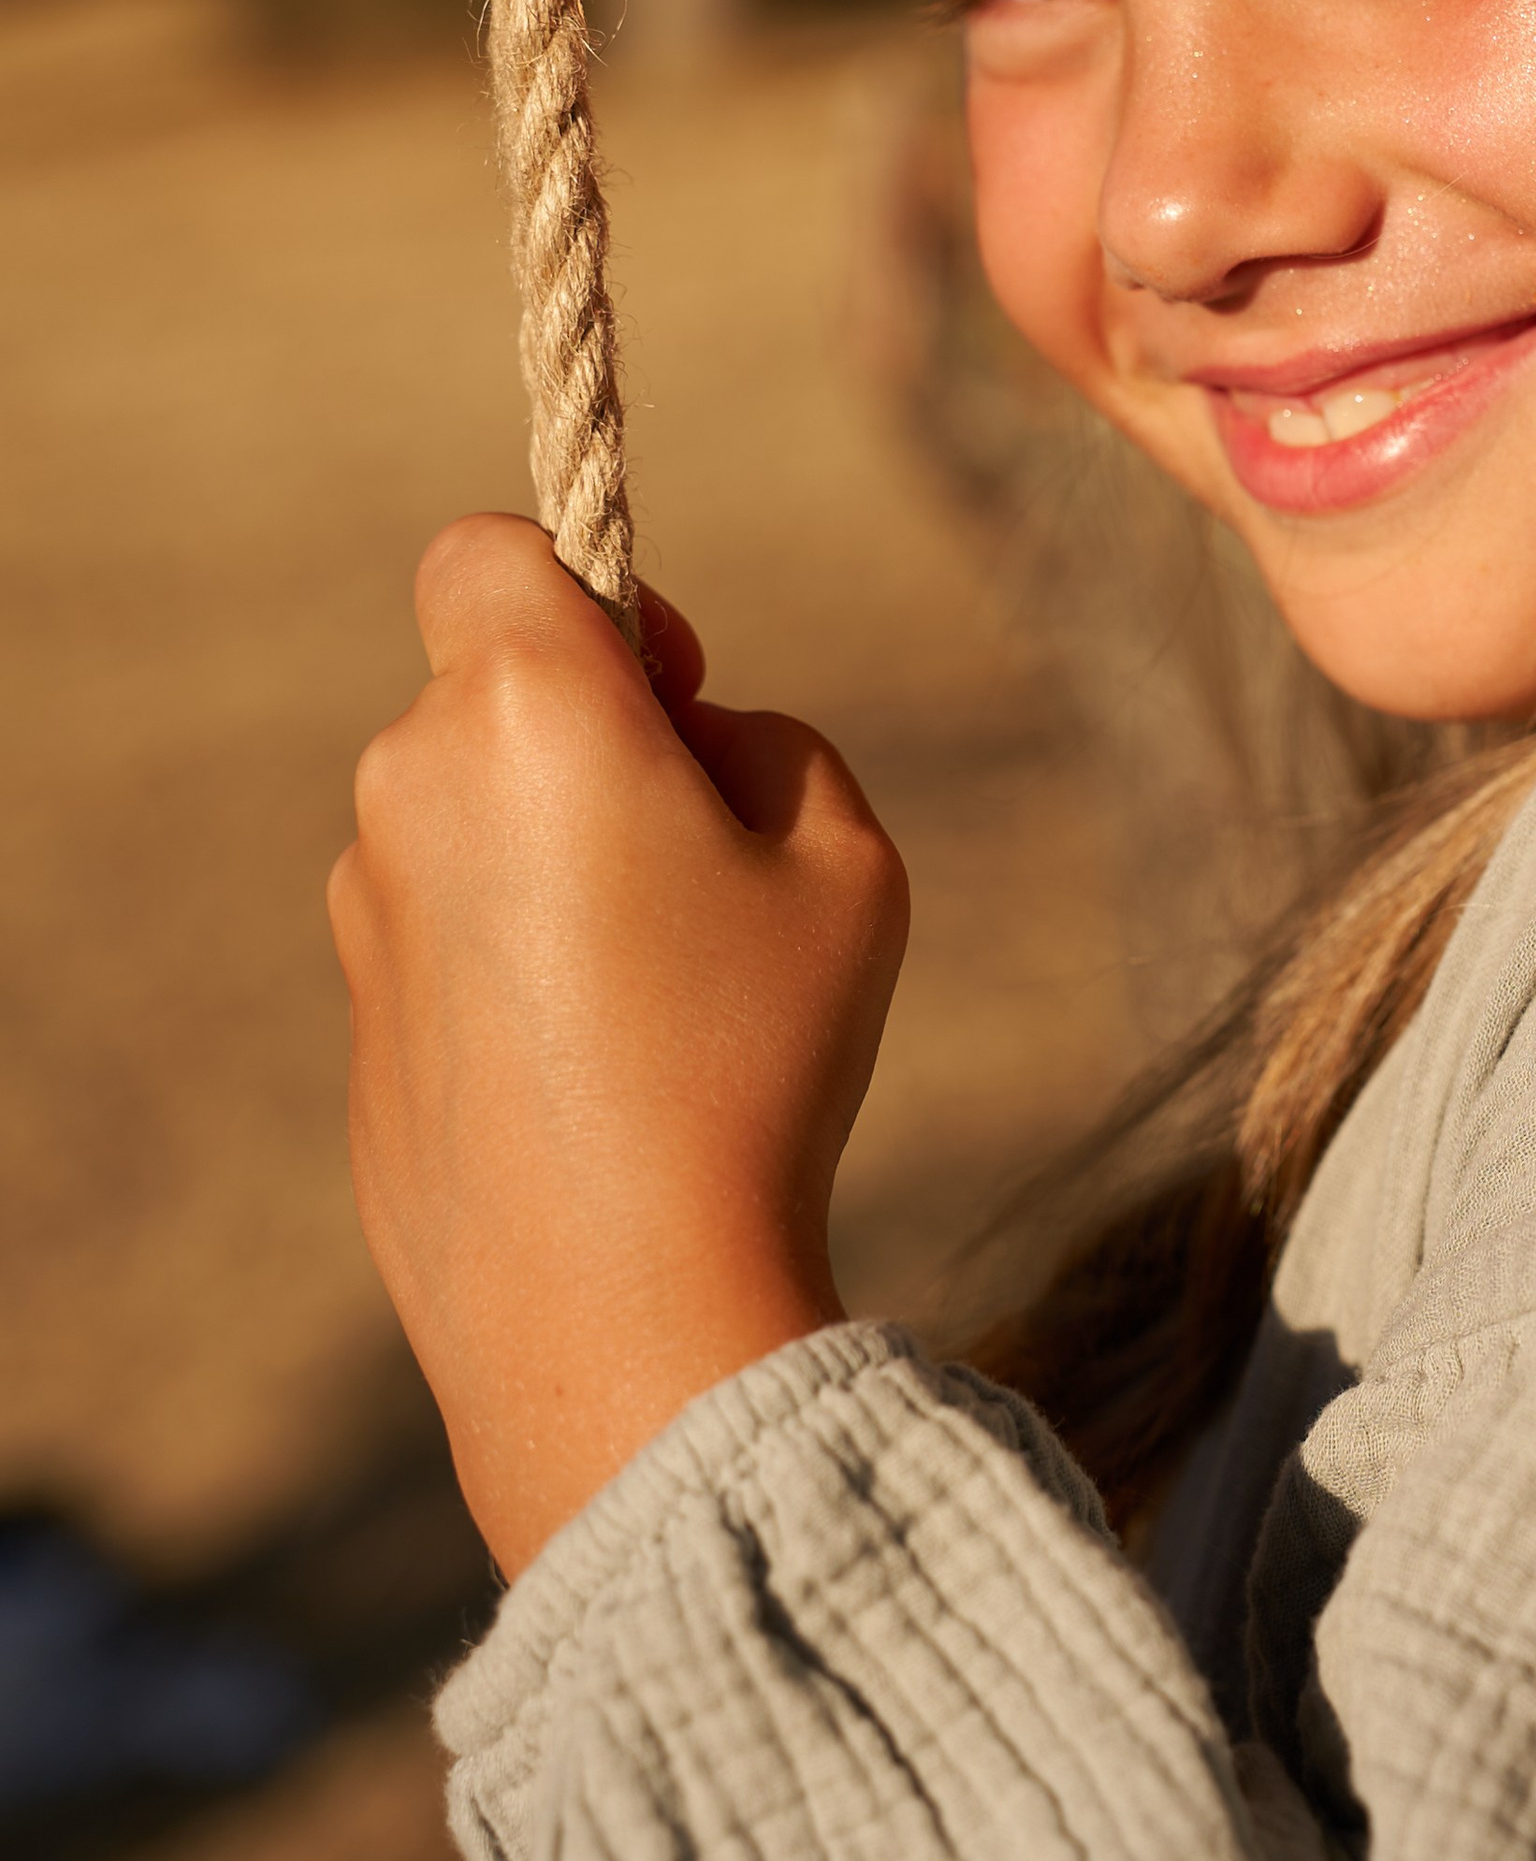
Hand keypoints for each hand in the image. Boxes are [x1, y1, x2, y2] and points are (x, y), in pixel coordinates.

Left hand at [332, 518, 908, 1578]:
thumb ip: (767, 740)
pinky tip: (607, 1074)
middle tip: (707, 859)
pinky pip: (449, 940)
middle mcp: (412, 789)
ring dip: (552, 854)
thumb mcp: (848, 854)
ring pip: (470, 820)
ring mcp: (367, 916)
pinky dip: (517, 964)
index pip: (485, 549)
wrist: (626, 1311)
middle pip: (492, 695)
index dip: (583, 586)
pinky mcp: (362, 1029)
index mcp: (525, 709)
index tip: (670, 683)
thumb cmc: (751, 1059)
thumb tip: (688, 742)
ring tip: (668, 992)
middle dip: (589, 735)